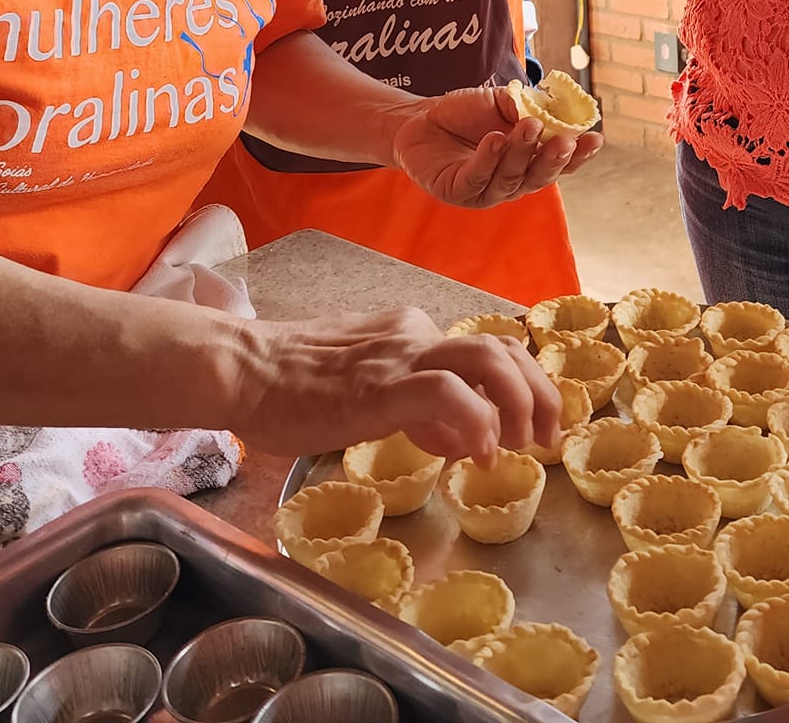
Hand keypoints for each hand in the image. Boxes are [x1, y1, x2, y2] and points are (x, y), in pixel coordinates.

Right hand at [235, 306, 560, 460]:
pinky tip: (481, 455)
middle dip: (538, 392)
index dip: (515, 388)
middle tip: (547, 437)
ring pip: (485, 359)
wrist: (241, 369)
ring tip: (525, 444)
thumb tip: (459, 439)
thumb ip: (417, 408)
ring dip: (520, 402)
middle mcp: (413, 335)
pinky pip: (446, 392)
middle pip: (502, 347)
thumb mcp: (366, 391)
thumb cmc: (289, 387)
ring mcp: (398, 358)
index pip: (484, 350)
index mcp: (410, 332)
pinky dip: (476, 422)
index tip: (522, 430)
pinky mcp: (380, 386)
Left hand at [392, 87, 600, 207]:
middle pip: (538, 177)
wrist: (419, 119)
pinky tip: (494, 140)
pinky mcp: (458, 192)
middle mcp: (511, 182)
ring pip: (510, 179)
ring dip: (521, 153)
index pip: (560, 164)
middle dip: (554, 159)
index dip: (579, 155)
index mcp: (528, 162)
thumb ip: (526, 106)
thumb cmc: (465, 113)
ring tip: (526, 127)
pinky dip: (488, 159)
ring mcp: (485, 191)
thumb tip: (553, 105)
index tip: (596, 137)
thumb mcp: (501, 102)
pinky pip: (476, 179)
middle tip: (565, 140)